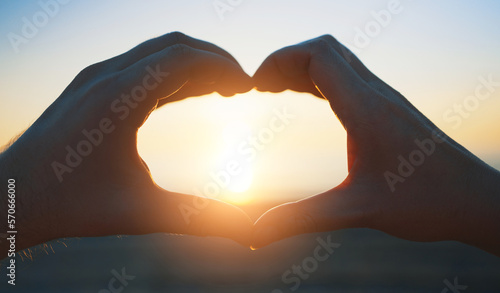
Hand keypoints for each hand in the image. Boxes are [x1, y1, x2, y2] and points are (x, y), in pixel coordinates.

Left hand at [0, 32, 253, 252]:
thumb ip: (198, 218)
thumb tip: (250, 233)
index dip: (223, 67)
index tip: (249, 86)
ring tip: (224, 89)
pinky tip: (187, 94)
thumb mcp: (141, 212)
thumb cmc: (69, 206)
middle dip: (213, 61)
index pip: (184, 57)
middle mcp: (106, 76)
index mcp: (119, 96)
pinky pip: (140, 68)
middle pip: (173, 46)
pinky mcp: (90, 87)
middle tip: (242, 86)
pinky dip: (171, 75)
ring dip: (193, 65)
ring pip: (156, 54)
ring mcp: (94, 78)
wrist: (10, 199)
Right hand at [251, 35, 499, 254]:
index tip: (255, 87)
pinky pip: (348, 78)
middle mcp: (376, 95)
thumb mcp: (357, 211)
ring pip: (337, 61)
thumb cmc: (426, 203)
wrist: (475, 200)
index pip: (318, 55)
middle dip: (286, 61)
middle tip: (260, 88)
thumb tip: (253, 235)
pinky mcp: (389, 109)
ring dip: (302, 68)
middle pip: (325, 50)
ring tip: (274, 90)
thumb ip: (302, 218)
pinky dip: (319, 80)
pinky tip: (307, 99)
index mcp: (366, 110)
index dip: (279, 61)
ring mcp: (385, 99)